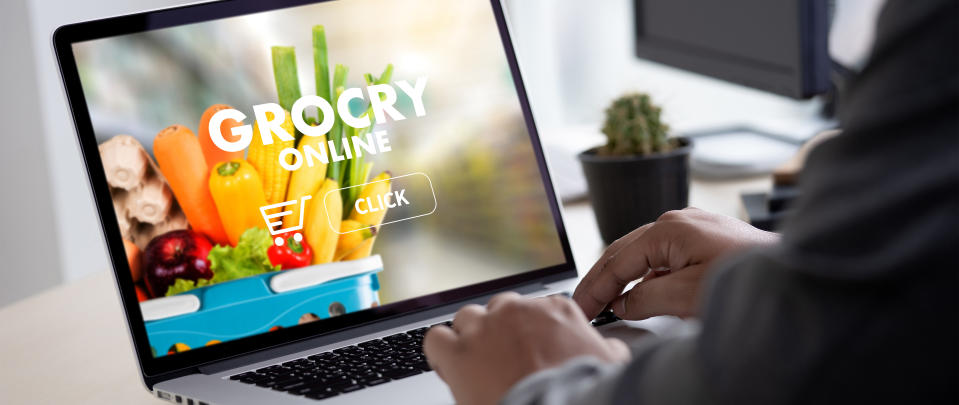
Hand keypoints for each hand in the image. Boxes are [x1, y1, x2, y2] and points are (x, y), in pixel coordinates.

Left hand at [423, 292, 629, 404]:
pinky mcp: (458, 353)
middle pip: (500, 309)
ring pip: (467, 318)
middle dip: (500, 330)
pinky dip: (439, 350)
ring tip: (476, 363)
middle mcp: (517, 312)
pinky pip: (436, 338)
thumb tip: (612, 351)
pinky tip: (446, 364)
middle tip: (504, 358)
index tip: (530, 348)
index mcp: (555, 311)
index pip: (536, 308)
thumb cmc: (581, 392)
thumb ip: (606, 349)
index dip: (530, 331)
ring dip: (470, 337)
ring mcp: (485, 329)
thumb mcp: (609, 365)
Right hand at [573, 207, 778, 319]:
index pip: (616, 261)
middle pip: (625, 251)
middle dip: (602, 279)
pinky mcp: (709, 240)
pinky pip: (666, 257)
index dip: (595, 288)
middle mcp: (678, 221)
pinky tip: (644, 293)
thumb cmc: (748, 280)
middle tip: (584, 305)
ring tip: (607, 301)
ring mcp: (695, 228)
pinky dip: (649, 275)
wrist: (799, 276)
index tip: (581, 308)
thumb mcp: (685, 297)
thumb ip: (645, 298)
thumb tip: (623, 302)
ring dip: (624, 277)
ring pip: (645, 254)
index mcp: (667, 229)